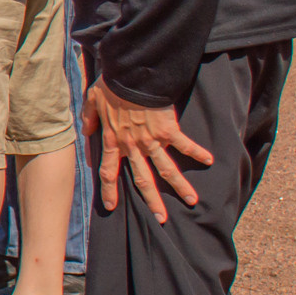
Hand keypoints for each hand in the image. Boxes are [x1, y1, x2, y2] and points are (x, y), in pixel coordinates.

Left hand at [84, 77, 213, 223]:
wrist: (132, 75)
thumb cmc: (112, 85)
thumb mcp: (92, 100)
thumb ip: (89, 118)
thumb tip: (86, 131)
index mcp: (114, 140)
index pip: (109, 172)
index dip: (109, 190)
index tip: (111, 206)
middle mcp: (133, 145)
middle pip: (143, 179)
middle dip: (152, 201)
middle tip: (161, 219)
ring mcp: (152, 140)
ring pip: (167, 168)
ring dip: (180, 186)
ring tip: (192, 200)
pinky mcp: (169, 130)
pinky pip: (185, 145)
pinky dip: (197, 152)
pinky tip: (209, 161)